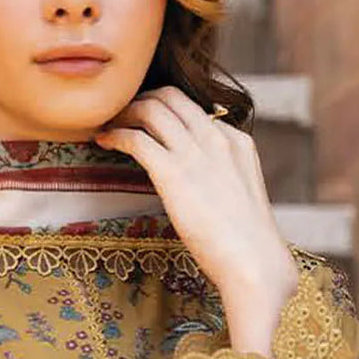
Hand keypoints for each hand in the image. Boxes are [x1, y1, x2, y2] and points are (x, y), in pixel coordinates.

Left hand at [93, 88, 298, 336]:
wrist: (254, 262)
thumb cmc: (247, 241)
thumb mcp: (240, 195)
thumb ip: (221, 176)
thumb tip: (199, 183)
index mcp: (237, 142)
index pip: (195, 109)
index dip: (167, 109)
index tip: (148, 119)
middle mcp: (217, 138)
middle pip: (172, 96)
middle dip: (143, 98)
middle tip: (123, 113)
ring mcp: (196, 152)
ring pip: (152, 109)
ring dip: (125, 112)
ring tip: (110, 124)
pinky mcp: (173, 172)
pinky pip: (137, 139)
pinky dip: (116, 135)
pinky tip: (105, 142)